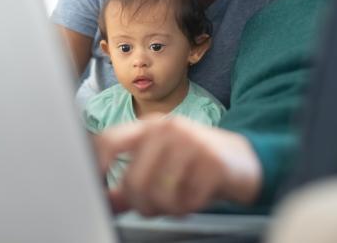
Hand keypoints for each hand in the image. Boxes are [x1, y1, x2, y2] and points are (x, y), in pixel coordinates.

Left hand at [92, 116, 261, 215]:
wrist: (242, 157)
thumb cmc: (195, 159)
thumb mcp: (162, 163)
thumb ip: (131, 180)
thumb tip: (104, 200)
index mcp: (150, 127)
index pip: (110, 141)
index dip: (95, 166)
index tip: (94, 188)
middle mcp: (167, 130)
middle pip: (133, 181)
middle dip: (141, 204)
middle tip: (154, 206)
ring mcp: (190, 144)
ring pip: (158, 195)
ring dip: (167, 208)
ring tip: (178, 199)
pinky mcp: (211, 163)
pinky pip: (186, 202)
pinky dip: (188, 208)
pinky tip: (196, 196)